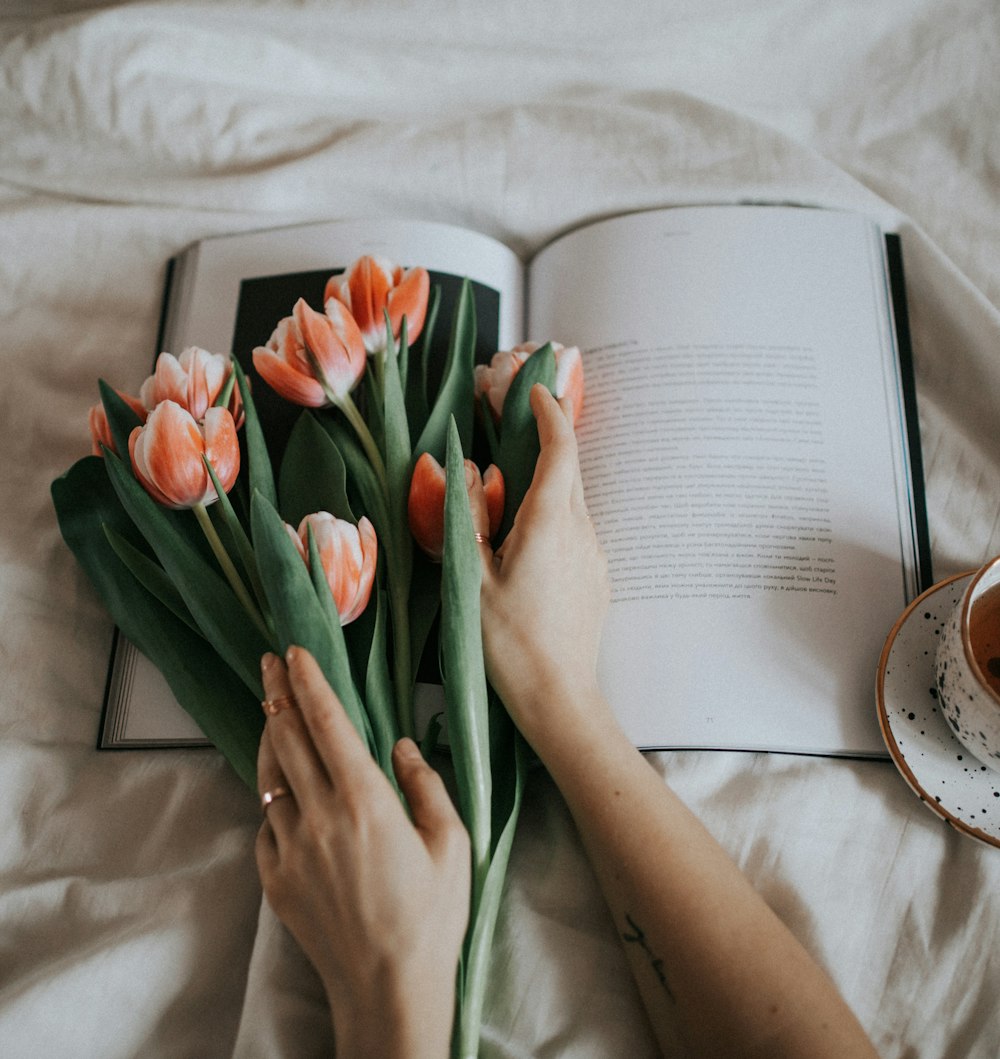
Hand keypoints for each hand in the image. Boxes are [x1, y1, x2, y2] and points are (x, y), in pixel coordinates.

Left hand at [255, 647, 469, 1058]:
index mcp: (366, 800)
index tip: (294, 652)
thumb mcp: (452, 842)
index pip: (327, 723)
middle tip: (268, 663)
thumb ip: (426, 784)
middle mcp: (320, 816)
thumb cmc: (431, 916)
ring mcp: (291, 847)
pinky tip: (281, 790)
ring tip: (267, 711)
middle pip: (287, 738)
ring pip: (268, 776)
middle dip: (276, 693)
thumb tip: (402, 746)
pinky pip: (266, 823)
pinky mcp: (275, 878)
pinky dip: (272, 796)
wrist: (388, 989)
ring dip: (267, 737)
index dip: (308, 682)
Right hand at [470, 384, 614, 755]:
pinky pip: (577, 530)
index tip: (535, 392)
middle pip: (570, 470)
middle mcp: (580, 532)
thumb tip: (470, 472)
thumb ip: (469, 518)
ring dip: (549, 481)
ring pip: (573, 501)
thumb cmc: (509, 644)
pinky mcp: (597, 577)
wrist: (559, 697)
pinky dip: (556, 515)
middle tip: (516, 425)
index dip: (550, 414)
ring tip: (512, 490)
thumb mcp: (472, 579)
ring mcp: (594, 555)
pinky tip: (527, 540)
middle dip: (548, 439)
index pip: (559, 450)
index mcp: (548, 524)